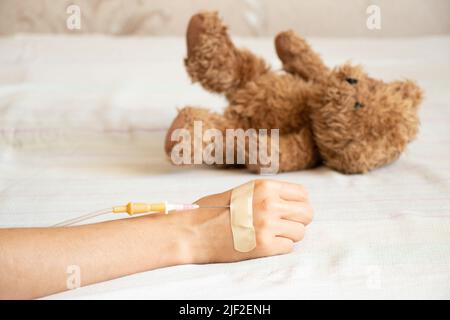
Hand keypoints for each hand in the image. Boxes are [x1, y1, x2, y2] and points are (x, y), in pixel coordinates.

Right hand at [184, 179, 312, 262]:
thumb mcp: (242, 192)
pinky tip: (264, 243)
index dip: (298, 203)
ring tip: (271, 234)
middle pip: (307, 213)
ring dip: (289, 235)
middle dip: (298, 220)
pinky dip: (279, 247)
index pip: (303, 194)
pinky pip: (288, 247)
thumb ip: (267, 194)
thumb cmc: (213, 211)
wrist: (193, 232)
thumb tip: (291, 202)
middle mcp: (269, 204)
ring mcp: (268, 225)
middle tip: (284, 225)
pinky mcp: (264, 245)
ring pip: (300, 232)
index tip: (291, 210)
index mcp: (265, 187)